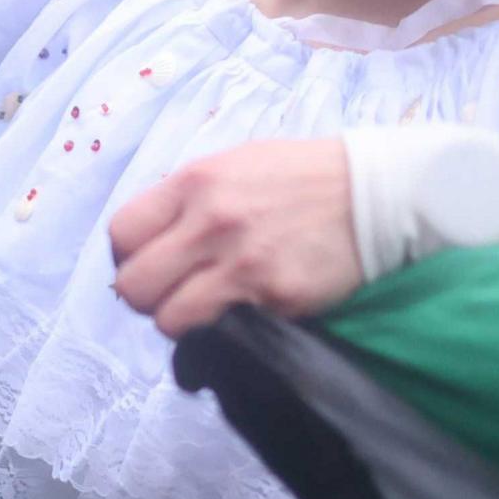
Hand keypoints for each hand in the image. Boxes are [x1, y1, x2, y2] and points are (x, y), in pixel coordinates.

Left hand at [108, 139, 363, 339]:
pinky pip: (222, 332)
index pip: (121, 234)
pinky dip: (225, 330)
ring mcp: (241, 264)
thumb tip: (155, 238)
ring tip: (208, 308)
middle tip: (174, 293)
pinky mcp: (274, 299)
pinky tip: (247, 311)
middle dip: (147, 297)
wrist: (376, 195)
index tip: (151, 262)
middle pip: (134, 286)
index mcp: (195, 182)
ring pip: (169, 320)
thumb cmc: (303, 178)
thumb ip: (190, 198)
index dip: (130, 256)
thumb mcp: (237, 165)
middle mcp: (210, 223)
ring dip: (181, 321)